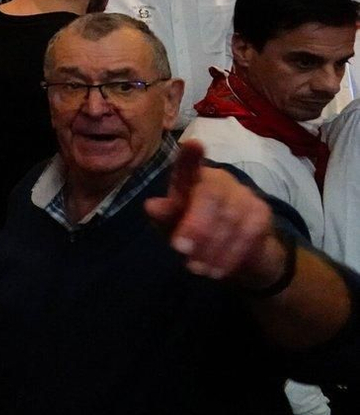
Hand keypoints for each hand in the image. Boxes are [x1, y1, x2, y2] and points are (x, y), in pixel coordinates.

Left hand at [144, 141, 278, 282]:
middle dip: (196, 224)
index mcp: (192, 178)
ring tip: (196, 268)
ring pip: (231, 218)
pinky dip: (229, 255)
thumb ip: (164, 215)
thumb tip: (152, 206)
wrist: (235, 252)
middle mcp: (220, 179)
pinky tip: (216, 270)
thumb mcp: (172, 225)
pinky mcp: (262, 214)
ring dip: (210, 247)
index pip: (189, 165)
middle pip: (211, 194)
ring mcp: (244, 194)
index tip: (192, 145)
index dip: (190, 156)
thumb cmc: (193, 229)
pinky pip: (248, 234)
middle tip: (179, 249)